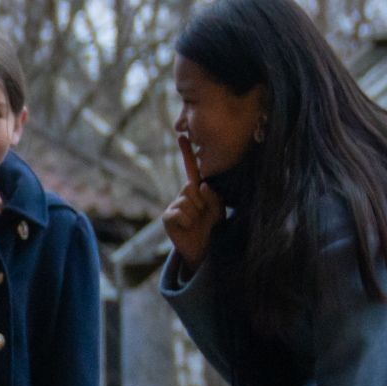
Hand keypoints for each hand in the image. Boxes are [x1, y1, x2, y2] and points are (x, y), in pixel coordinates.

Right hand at [162, 128, 221, 268]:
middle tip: (204, 216)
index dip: (186, 153)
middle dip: (203, 203)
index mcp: (197, 190)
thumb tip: (201, 185)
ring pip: (188, 202)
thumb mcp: (219, 211)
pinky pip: (180, 213)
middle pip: (192, 188)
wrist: (204, 250)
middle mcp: (183, 195)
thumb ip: (214, 197)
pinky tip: (187, 228)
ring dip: (196, 215)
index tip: (182, 135)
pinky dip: (187, 221)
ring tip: (197, 224)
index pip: (191, 169)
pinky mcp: (167, 217)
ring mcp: (174, 206)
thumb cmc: (213, 229)